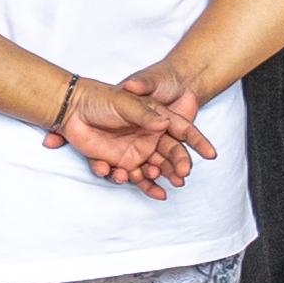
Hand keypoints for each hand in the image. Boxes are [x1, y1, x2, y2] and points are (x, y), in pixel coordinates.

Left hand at [46, 77, 206, 199]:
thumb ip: (144, 113)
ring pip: (154, 170)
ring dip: (155, 178)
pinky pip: (132, 177)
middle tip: (181, 176)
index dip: (198, 143)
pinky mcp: (120, 163)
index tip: (211, 154)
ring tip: (148, 178)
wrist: (72, 109)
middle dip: (178, 167)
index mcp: (156, 120)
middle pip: (171, 156)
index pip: (183, 132)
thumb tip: (164, 123)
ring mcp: (136, 152)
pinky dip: (135, 184)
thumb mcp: (124, 101)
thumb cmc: (101, 98)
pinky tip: (127, 180)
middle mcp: (150, 138)